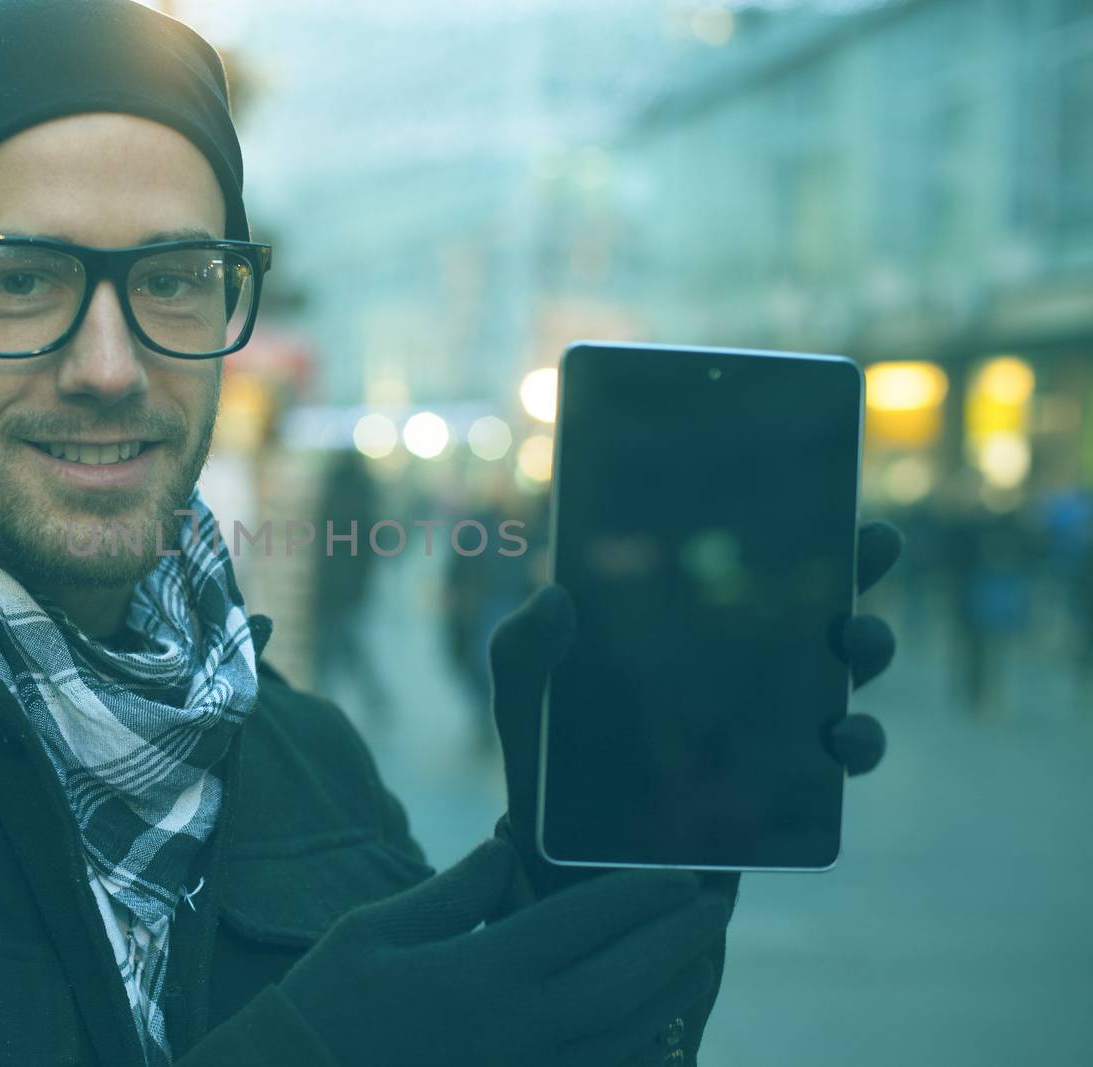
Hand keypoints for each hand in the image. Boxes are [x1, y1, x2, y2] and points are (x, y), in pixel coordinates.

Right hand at [278, 837, 731, 1066]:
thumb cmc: (332, 999)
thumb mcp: (379, 928)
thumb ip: (456, 891)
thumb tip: (509, 851)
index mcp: (478, 977)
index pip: (581, 928)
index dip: (638, 897)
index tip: (680, 872)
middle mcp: (515, 1032)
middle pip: (623, 985)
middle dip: (677, 942)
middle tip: (715, 905)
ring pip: (625, 1039)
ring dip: (673, 995)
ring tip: (701, 957)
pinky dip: (639, 1051)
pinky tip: (658, 1027)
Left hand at [491, 519, 905, 884]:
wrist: (572, 881)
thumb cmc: (547, 783)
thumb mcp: (523, 713)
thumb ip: (522, 655)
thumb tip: (553, 595)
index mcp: (676, 634)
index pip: (738, 564)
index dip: (784, 524)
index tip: (817, 486)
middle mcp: (731, 670)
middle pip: (809, 605)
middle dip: (856, 569)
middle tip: (874, 543)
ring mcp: (764, 726)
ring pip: (843, 673)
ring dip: (869, 647)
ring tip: (858, 640)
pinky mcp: (782, 788)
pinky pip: (839, 759)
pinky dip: (857, 742)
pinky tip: (841, 736)